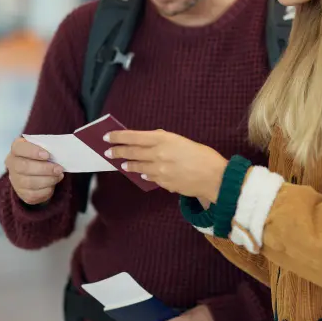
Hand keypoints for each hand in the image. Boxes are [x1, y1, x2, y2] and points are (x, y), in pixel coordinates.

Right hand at [5, 136, 63, 204]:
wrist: (38, 172)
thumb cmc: (42, 156)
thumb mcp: (44, 148)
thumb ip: (48, 148)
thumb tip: (59, 153)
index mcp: (16, 149)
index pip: (19, 148)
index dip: (33, 152)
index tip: (47, 155)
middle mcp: (12, 164)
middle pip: (24, 167)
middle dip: (44, 169)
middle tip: (59, 169)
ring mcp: (15, 180)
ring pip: (29, 183)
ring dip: (48, 180)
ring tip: (59, 176)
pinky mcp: (22, 193)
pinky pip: (33, 194)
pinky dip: (46, 190)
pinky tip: (53, 185)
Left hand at [104, 130, 226, 202]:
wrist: (214, 177)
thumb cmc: (203, 155)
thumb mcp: (182, 141)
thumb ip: (164, 140)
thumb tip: (149, 141)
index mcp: (163, 140)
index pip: (134, 137)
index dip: (118, 137)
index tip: (107, 136)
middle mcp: (158, 155)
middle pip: (131, 152)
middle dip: (117, 151)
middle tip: (108, 152)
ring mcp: (159, 171)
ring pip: (138, 167)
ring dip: (129, 164)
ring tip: (123, 164)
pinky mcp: (163, 183)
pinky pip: (150, 177)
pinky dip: (146, 174)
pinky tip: (144, 173)